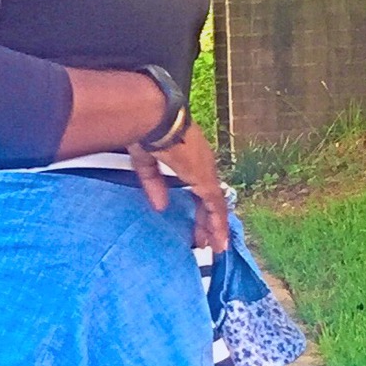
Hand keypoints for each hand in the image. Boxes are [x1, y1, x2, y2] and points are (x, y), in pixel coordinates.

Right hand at [129, 121, 229, 252]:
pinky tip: (218, 240)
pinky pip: (215, 207)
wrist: (154, 118)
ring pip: (216, 205)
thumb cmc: (147, 131)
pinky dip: (218, 225)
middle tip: (206, 241)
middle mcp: (203, 164)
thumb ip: (154, 184)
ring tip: (217, 247)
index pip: (199, 187)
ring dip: (215, 227)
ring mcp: (206, 172)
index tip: (196, 222)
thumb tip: (160, 205)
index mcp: (190, 158)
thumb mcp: (147, 163)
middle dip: (207, 221)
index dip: (199, 205)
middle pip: (209, 199)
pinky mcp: (205, 179)